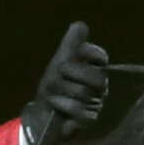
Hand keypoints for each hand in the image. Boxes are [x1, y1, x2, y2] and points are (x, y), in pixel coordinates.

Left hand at [26, 23, 110, 144]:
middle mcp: (100, 86)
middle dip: (70, 76)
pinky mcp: (90, 120)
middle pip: (95, 76)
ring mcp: (97, 104)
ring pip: (83, 92)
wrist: (43, 116)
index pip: (100, 57)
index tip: (70, 61)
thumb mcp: (58, 63)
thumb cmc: (53, 88)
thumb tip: (81, 24)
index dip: (86, 56)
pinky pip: (79, 109)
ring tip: (55, 96)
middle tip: (57, 81)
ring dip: (61, 93)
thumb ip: (71, 44)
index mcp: (95, 70)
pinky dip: (63, 106)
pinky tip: (57, 107)